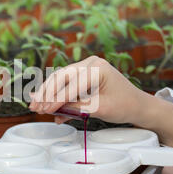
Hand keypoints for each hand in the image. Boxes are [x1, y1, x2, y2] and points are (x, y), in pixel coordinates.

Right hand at [29, 56, 143, 122]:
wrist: (138, 105)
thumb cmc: (124, 105)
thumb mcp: (100, 109)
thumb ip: (76, 108)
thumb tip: (53, 111)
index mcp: (98, 68)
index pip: (71, 85)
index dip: (56, 99)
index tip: (44, 110)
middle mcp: (90, 62)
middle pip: (61, 77)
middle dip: (46, 94)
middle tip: (35, 108)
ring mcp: (86, 66)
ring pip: (60, 78)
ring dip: (47, 93)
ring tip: (35, 106)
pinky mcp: (84, 73)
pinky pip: (65, 82)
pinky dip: (55, 93)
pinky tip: (44, 101)